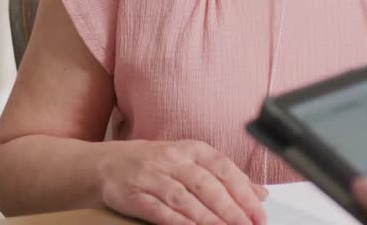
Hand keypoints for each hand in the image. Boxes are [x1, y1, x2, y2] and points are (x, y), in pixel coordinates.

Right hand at [96, 139, 267, 224]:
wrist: (107, 164)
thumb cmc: (156, 163)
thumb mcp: (193, 162)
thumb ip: (226, 177)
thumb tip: (260, 193)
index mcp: (192, 149)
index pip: (224, 169)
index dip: (244, 192)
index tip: (258, 213)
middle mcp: (173, 159)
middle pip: (207, 185)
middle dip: (230, 209)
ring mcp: (152, 176)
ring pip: (185, 199)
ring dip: (207, 218)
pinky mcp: (134, 194)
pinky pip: (158, 210)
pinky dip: (176, 221)